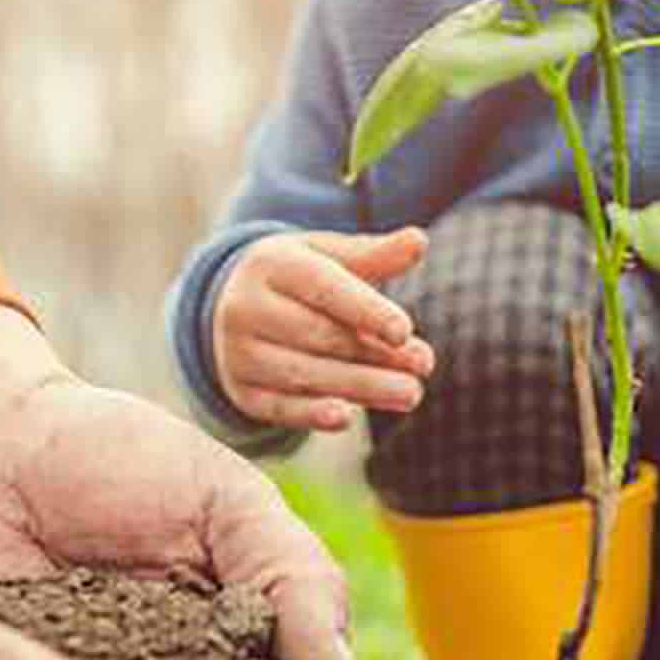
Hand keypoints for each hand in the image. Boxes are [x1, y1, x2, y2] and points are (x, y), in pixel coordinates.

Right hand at [213, 228, 435, 431]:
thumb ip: (375, 255)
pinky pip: (279, 407)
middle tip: (424, 365)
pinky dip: (311, 414)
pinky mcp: (242, 391)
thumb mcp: (330, 257)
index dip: (365, 310)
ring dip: (361, 386)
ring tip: (410, 394)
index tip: (405, 331)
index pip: (323, 288)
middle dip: (375, 353)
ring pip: (304, 374)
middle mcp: (246, 307)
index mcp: (272, 264)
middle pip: (319, 335)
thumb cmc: (300, 277)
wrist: (235, 305)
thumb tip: (419, 241)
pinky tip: (345, 418)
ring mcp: (239, 352)